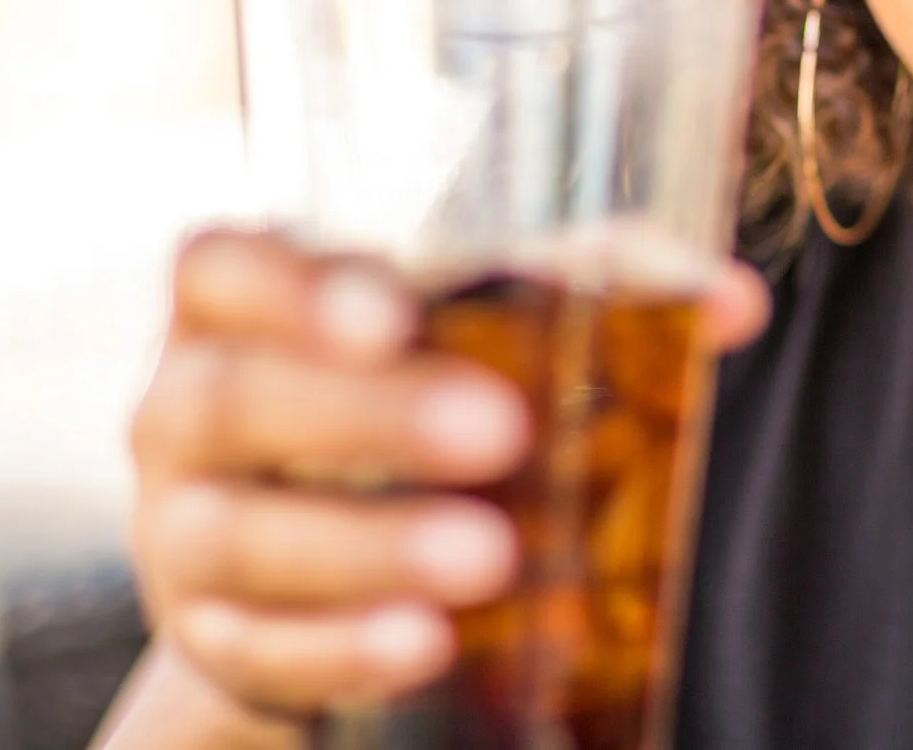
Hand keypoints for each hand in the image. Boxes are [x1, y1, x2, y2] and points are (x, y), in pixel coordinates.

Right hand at [126, 227, 770, 720]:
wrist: (321, 558)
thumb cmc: (417, 390)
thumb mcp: (481, 326)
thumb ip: (598, 288)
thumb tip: (733, 301)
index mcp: (237, 300)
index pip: (219, 265)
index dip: (295, 283)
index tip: (392, 310)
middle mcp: (180, 406)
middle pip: (234, 399)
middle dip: (368, 416)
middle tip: (502, 430)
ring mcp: (179, 529)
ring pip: (241, 534)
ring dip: (370, 545)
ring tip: (491, 556)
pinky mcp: (211, 639)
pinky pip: (260, 646)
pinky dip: (344, 646)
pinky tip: (426, 644)